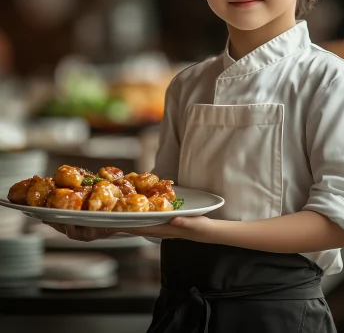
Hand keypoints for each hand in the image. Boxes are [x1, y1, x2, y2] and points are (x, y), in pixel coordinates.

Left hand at [43, 216, 216, 242]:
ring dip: (87, 214)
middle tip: (52, 214)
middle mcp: (139, 224)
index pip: (116, 227)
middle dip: (79, 220)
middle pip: (104, 224)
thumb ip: (184, 223)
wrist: (206, 231)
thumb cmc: (200, 229)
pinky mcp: (144, 214)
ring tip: (65, 206)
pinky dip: (105, 207)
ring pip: (109, 218)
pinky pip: (119, 211)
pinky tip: (98, 198)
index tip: (72, 220)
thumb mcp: (193, 225)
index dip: (94, 224)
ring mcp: (140, 220)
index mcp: (147, 227)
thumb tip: (174, 219)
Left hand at [114, 215, 216, 241]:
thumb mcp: (195, 224)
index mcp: (165, 229)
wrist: (209, 233)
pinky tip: (135, 214)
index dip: (126, 227)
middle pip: (137, 228)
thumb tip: (173, 218)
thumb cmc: (202, 228)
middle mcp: (160, 230)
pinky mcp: (165, 224)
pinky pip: (148, 222)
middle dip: (122, 225)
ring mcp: (162, 228)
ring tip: (115, 218)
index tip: (111, 225)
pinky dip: (138, 219)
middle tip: (105, 221)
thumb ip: (184, 221)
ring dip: (129, 222)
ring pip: (141, 225)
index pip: (141, 228)